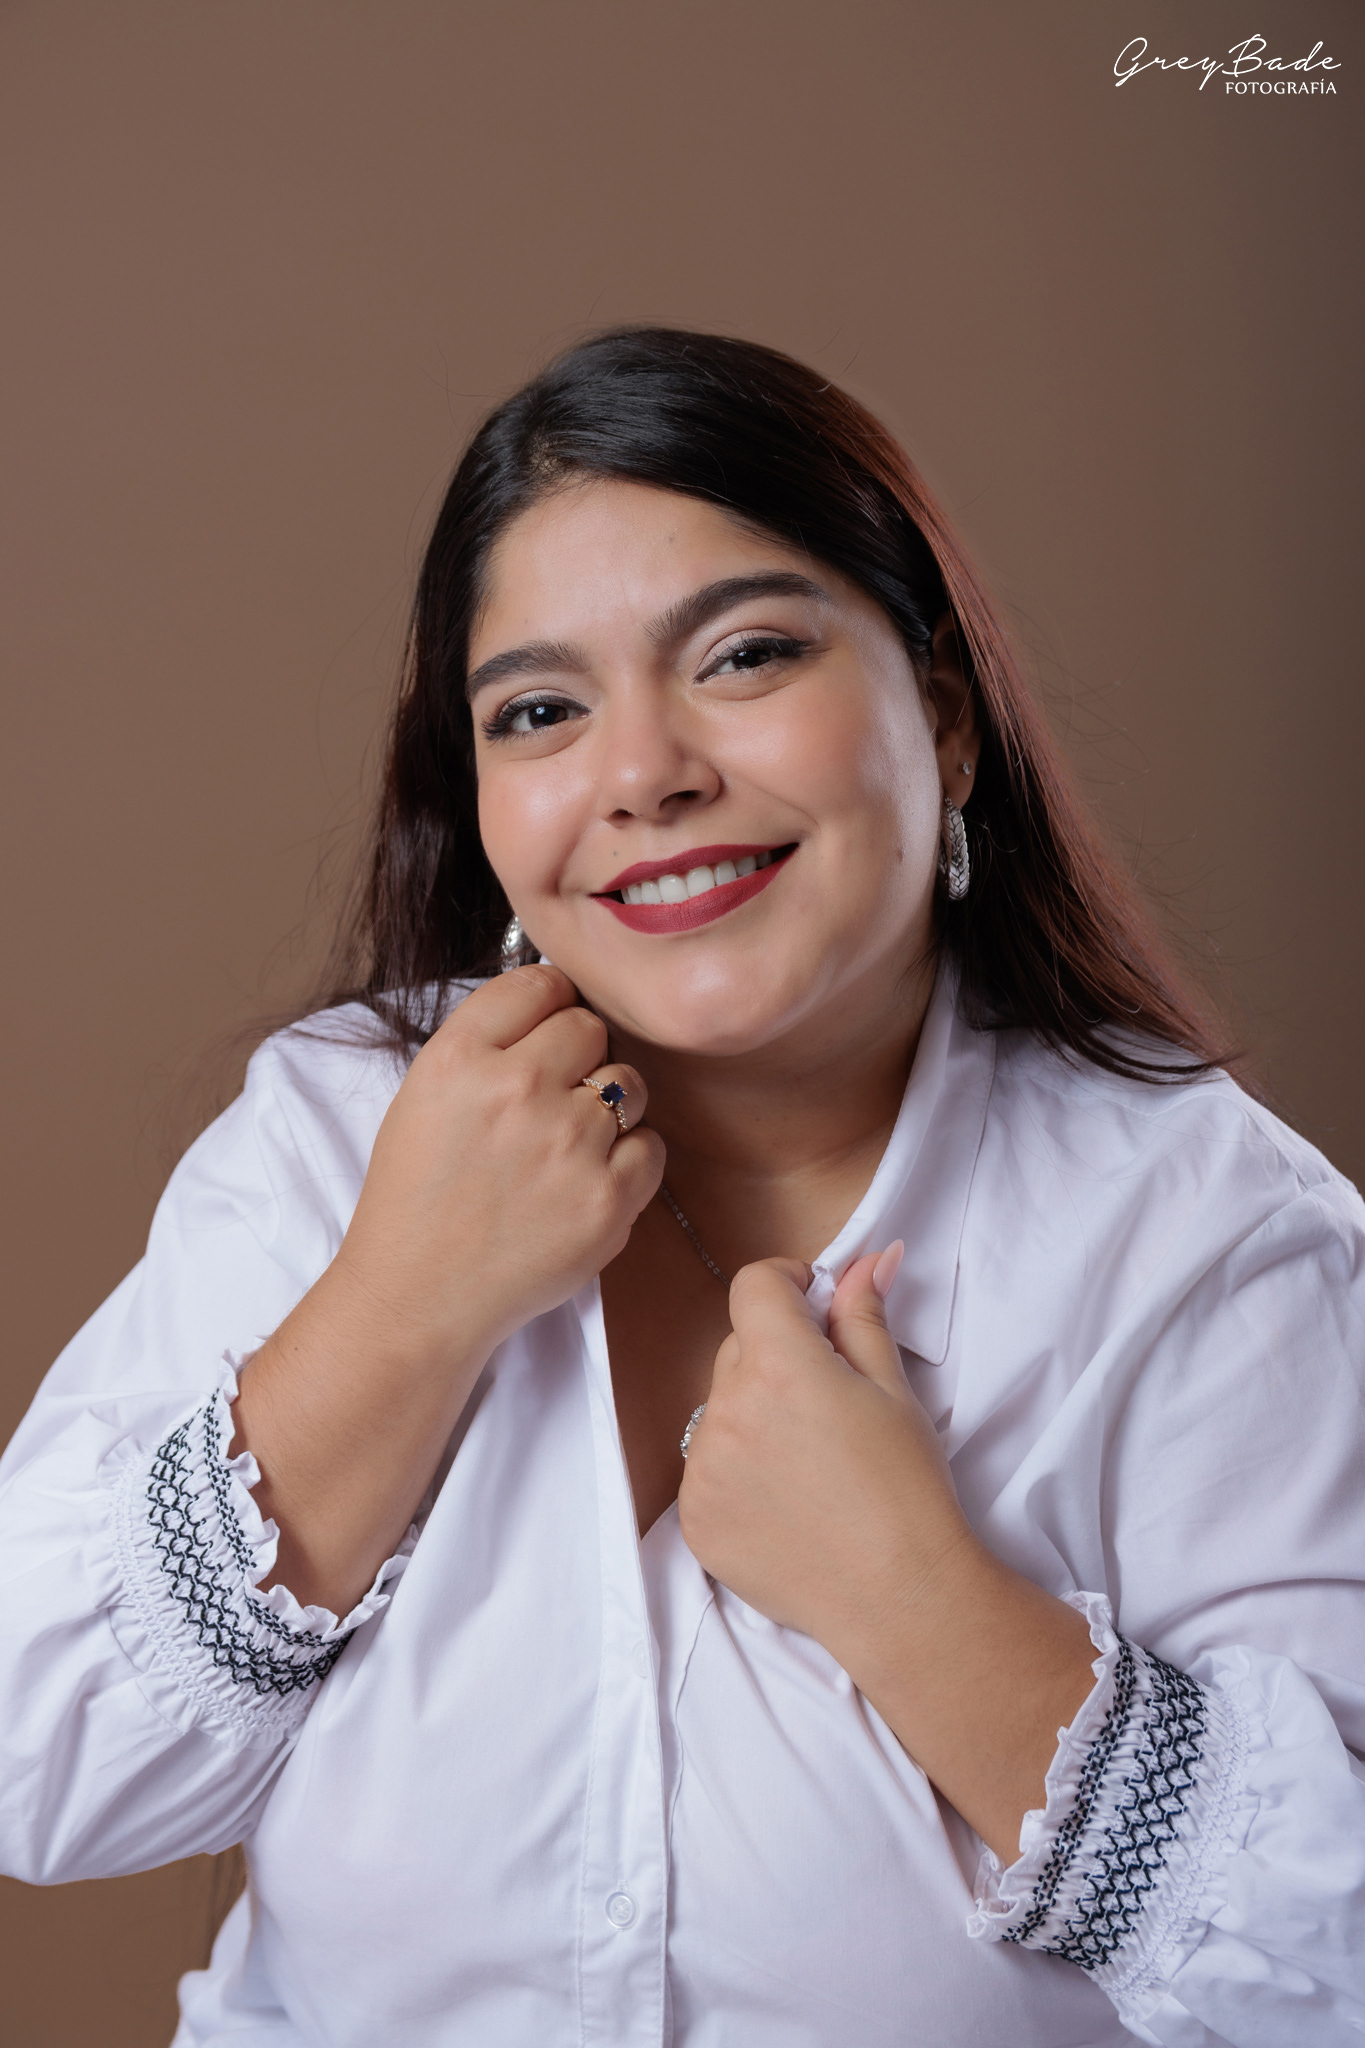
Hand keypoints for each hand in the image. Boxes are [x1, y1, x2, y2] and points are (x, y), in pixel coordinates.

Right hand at [325, 963, 664, 1374]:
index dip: (549, 1005)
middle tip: (552, 1100)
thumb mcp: (424, 1096)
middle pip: (589, 1027)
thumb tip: (559, 1001)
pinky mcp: (607, 1199)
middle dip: (578, 1057)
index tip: (546, 1032)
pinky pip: (651, 1146)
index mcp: (459, 1058)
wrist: (419, 1296)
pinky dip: (630, 1161)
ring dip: (609, 1107)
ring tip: (569, 1146)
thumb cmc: (419, 1197)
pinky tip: (589, 1181)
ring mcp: (567, 1144)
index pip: (540, 983)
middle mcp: (515, 1089)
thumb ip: (488, 1043)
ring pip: (628, 1083)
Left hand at [678, 1248, 1097, 1859]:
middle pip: (737, 1350)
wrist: (900, 1596)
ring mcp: (702, 1469)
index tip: (812, 1306)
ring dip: (752, 1416)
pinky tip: (786, 1503)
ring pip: (718, 1410)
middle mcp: (727, 1410)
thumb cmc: (909, 1488)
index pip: (753, 1286)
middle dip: (776, 1357)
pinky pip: (705, 1470)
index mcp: (780, 1365)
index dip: (784, 1285)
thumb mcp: (895, 1390)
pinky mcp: (694, 1521)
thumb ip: (864, 1315)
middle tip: (828, 1403)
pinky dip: (736, 1474)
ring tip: (809, 1463)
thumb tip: (867, 1256)